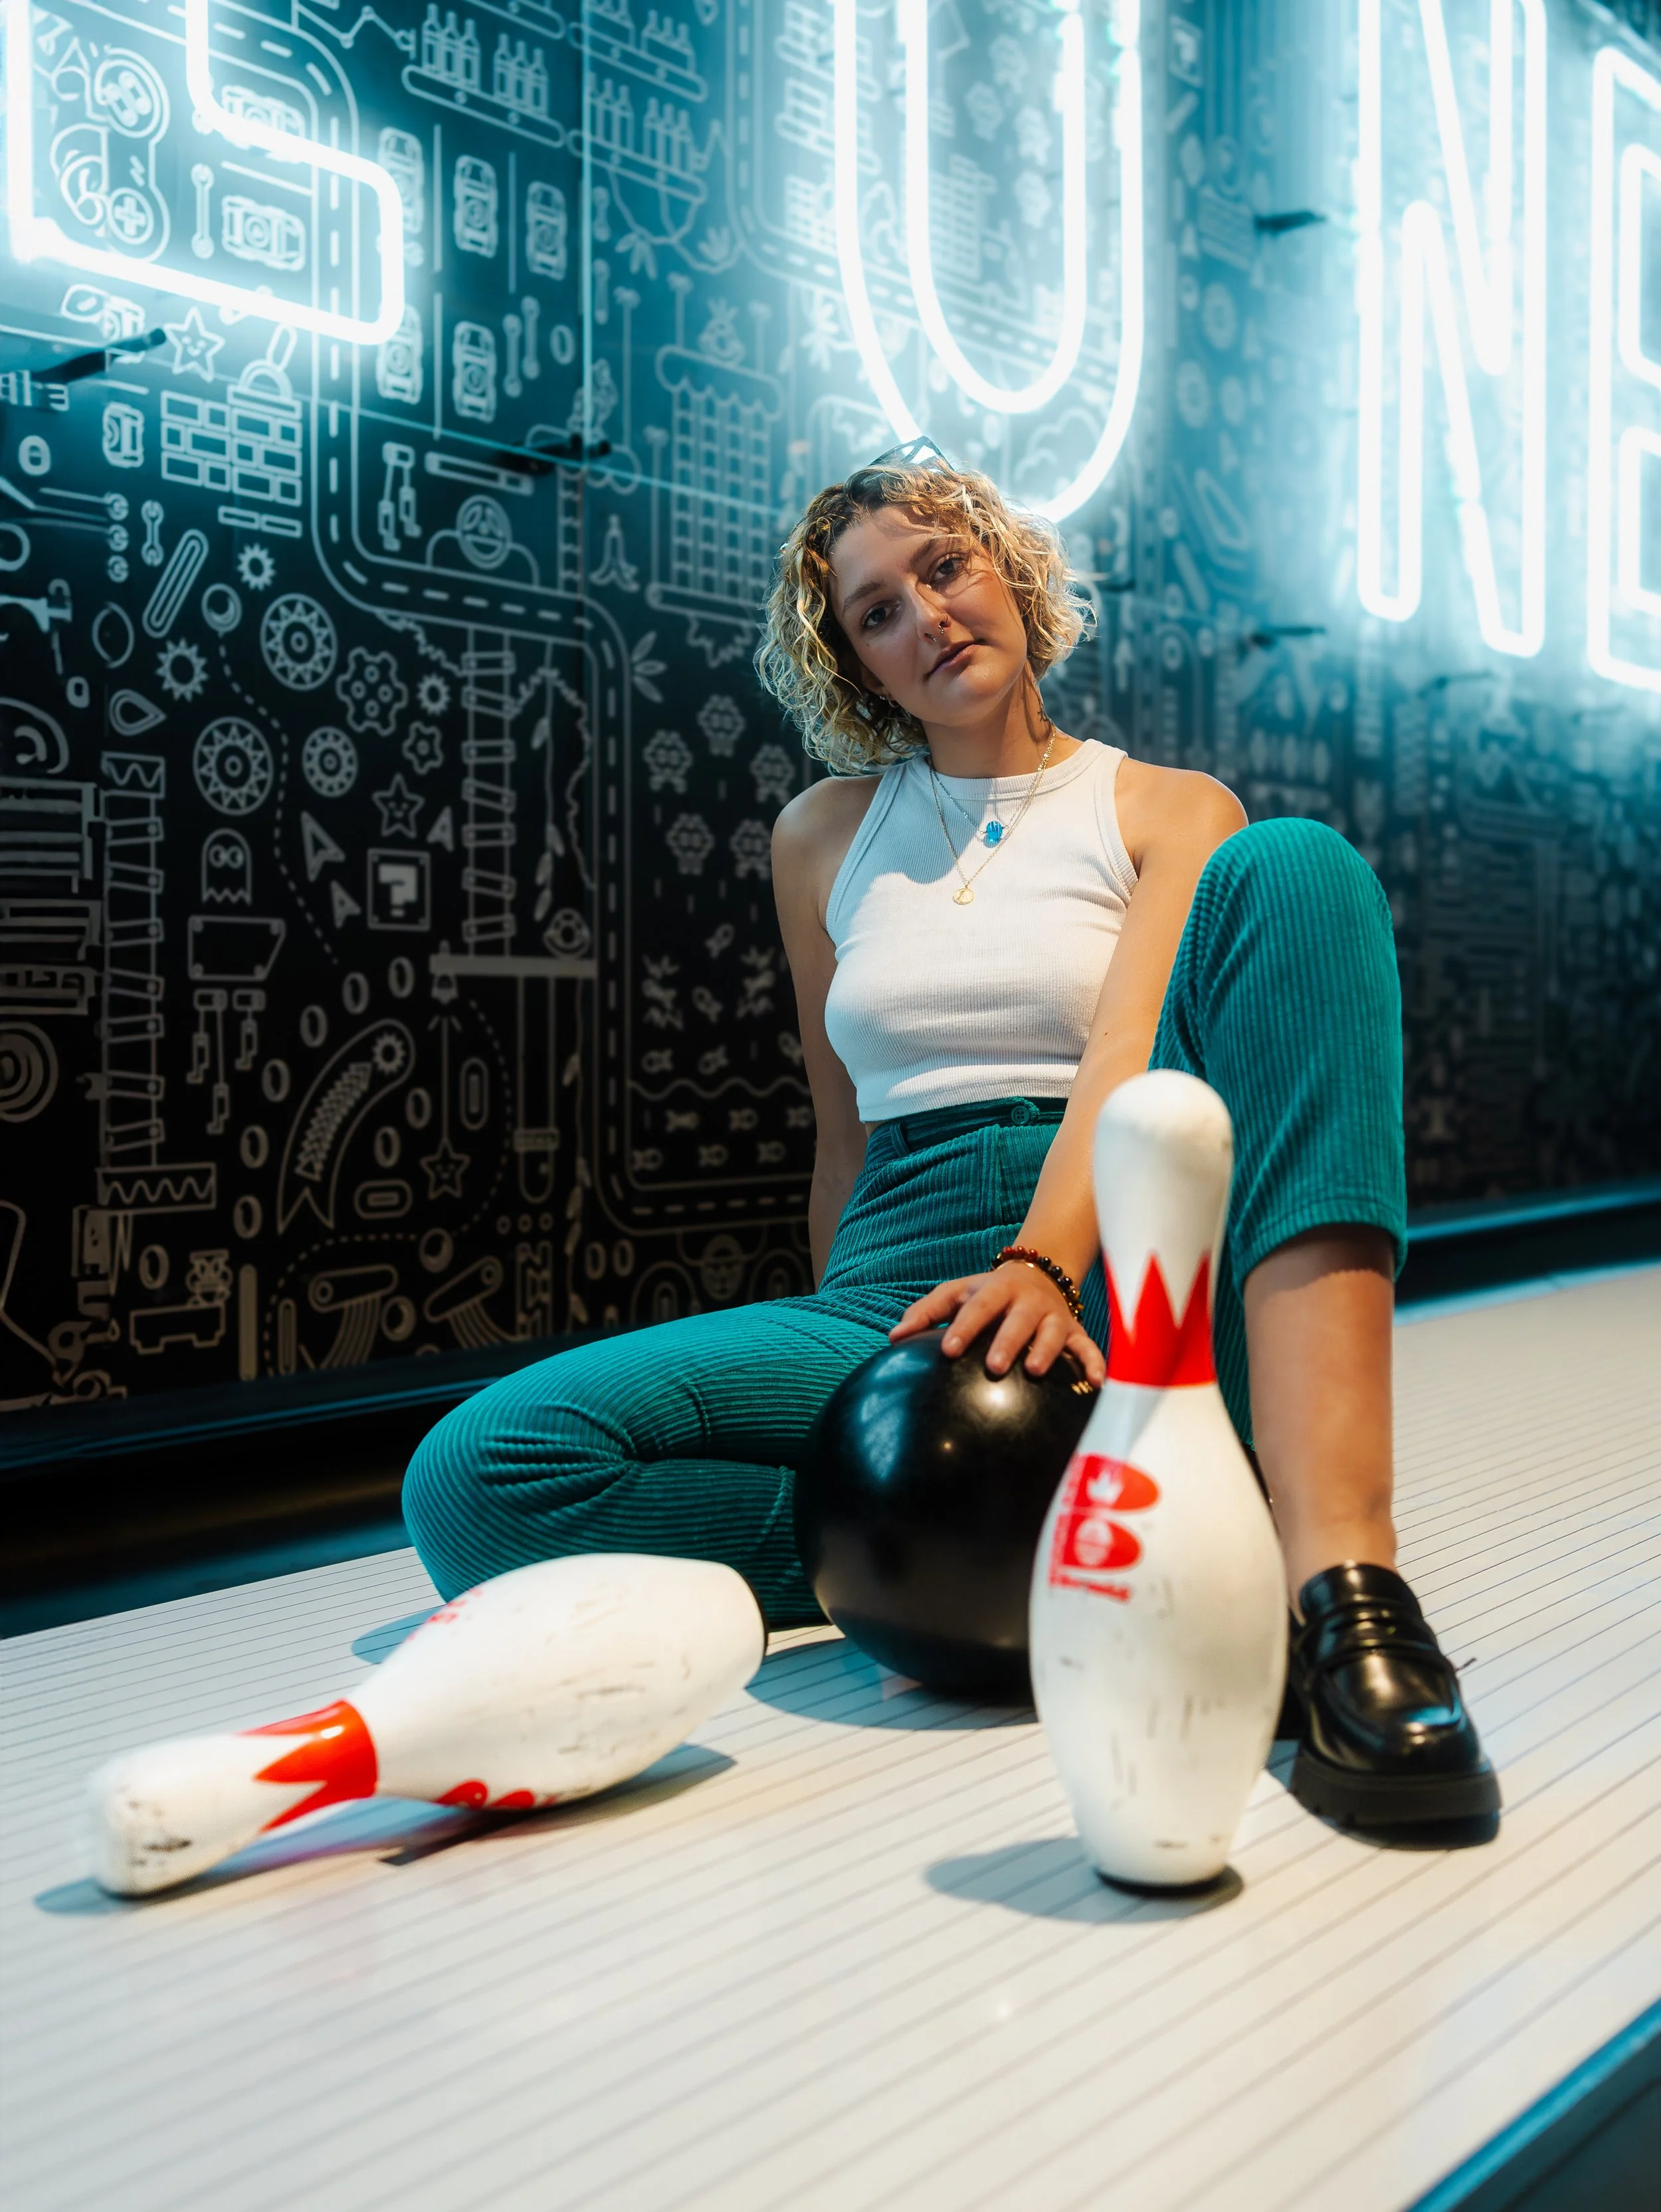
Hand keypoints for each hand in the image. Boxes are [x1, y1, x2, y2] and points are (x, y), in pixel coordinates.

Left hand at [889, 1260, 1104, 1385]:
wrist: (1038, 1273)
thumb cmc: (986, 1293)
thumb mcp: (956, 1292)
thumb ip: (926, 1312)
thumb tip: (893, 1338)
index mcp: (996, 1290)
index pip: (978, 1308)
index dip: (963, 1327)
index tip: (948, 1349)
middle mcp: (1027, 1302)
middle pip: (1018, 1320)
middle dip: (1006, 1341)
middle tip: (993, 1366)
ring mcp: (1053, 1317)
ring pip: (1053, 1332)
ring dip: (1046, 1350)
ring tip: (1035, 1370)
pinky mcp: (1075, 1332)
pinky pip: (1087, 1347)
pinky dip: (1094, 1363)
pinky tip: (1095, 1384)